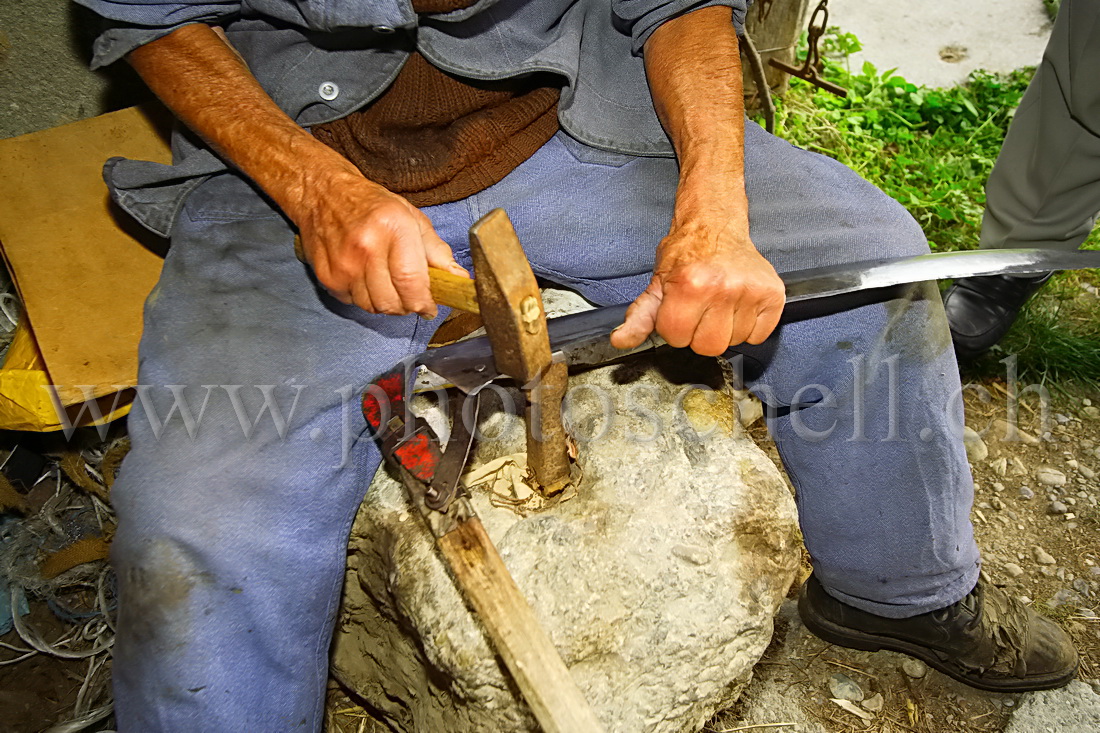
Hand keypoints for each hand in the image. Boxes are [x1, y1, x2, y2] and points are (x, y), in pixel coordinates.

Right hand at [292, 159, 468, 317]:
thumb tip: (458, 278)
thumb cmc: (372, 205)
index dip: (424, 302)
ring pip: (374, 307)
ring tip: (387, 281)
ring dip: (386, 302)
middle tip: (409, 293)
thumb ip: (437, 251)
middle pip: (393, 302)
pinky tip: (365, 277)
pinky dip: (365, 297)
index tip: (429, 307)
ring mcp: (344, 265)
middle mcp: (366, 248)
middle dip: (407, 305)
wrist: (323, 194)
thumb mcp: (412, 218)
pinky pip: (354, 303)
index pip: (411, 283)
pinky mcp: (328, 277)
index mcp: (393, 228)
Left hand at [610, 217, 783, 355]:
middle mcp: (722, 288)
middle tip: (701, 310)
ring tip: (721, 306)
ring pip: (734, 342)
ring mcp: (750, 291)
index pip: (677, 338)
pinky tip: (739, 307)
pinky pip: (760, 335)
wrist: (715, 226)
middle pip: (708, 347)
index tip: (680, 311)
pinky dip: (750, 327)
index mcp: (689, 286)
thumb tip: (621, 340)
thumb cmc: (686, 254)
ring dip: (725, 330)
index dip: (675, 328)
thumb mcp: (657, 283)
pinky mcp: (772, 294)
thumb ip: (639, 316)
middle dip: (700, 333)